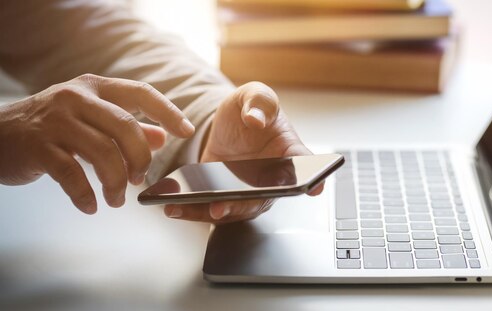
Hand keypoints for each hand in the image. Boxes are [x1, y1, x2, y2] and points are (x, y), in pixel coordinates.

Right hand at [0, 74, 194, 213]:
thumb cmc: (49, 127)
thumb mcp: (89, 118)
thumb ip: (127, 126)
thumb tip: (163, 138)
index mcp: (94, 87)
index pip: (141, 92)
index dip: (168, 112)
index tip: (187, 132)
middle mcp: (76, 98)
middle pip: (126, 127)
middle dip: (141, 158)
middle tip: (141, 180)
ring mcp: (55, 121)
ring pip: (103, 152)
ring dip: (117, 182)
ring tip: (116, 198)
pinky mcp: (37, 147)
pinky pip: (72, 174)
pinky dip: (86, 195)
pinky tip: (91, 205)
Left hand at [163, 82, 322, 223]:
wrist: (229, 125)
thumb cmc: (251, 111)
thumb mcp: (255, 95)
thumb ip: (259, 101)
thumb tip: (256, 119)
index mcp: (288, 152)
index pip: (307, 167)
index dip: (313, 179)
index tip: (313, 187)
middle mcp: (272, 179)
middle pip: (263, 199)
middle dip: (242, 205)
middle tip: (221, 208)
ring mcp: (249, 192)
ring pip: (235, 210)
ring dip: (209, 214)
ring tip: (183, 209)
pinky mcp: (226, 197)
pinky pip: (212, 210)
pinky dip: (193, 212)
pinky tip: (172, 206)